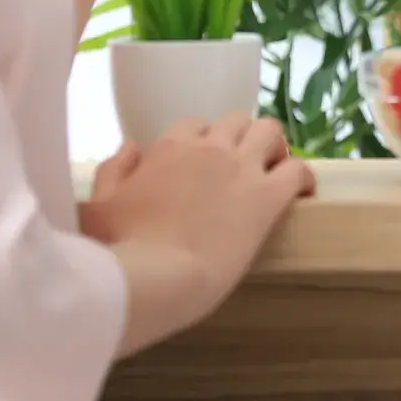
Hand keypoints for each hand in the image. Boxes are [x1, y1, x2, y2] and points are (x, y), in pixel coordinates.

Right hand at [81, 113, 315, 355]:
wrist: (155, 279)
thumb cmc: (120, 249)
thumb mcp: (98, 206)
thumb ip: (113, 171)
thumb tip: (132, 148)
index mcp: (170, 148)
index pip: (194, 126)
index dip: (201, 143)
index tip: (201, 166)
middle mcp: (210, 148)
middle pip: (236, 121)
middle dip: (240, 137)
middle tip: (240, 165)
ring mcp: (241, 169)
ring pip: (270, 132)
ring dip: (273, 147)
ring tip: (273, 169)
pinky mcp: (267, 197)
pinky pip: (297, 171)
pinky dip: (302, 177)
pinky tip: (302, 192)